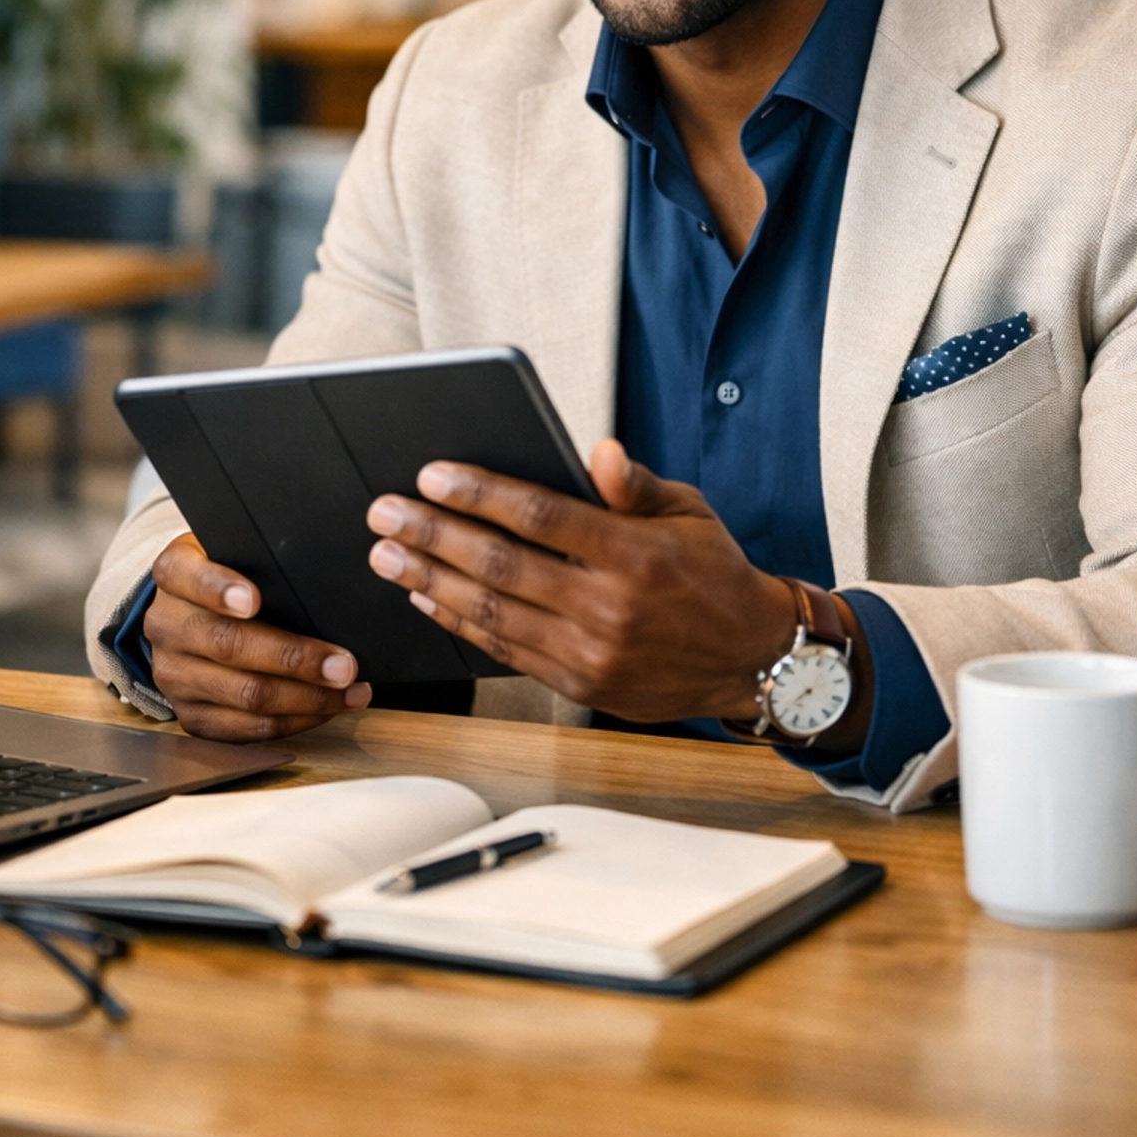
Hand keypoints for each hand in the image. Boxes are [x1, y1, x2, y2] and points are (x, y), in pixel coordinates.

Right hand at [145, 533, 371, 740]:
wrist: (191, 614)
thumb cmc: (232, 576)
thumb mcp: (235, 551)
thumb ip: (264, 558)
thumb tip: (325, 577)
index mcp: (174, 575)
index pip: (188, 577)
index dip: (219, 589)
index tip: (253, 599)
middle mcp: (166, 626)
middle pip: (228, 645)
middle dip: (293, 658)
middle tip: (342, 665)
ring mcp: (174, 676)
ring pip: (244, 694)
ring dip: (306, 698)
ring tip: (349, 690)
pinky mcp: (191, 714)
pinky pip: (245, 728)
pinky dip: (294, 721)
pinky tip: (327, 709)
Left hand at [364, 439, 800, 723]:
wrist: (753, 662)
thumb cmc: (714, 573)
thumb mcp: (690, 513)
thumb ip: (634, 484)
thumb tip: (597, 450)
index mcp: (636, 555)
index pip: (541, 517)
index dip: (480, 493)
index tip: (432, 474)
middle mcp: (610, 607)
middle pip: (502, 565)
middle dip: (433, 535)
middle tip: (383, 512)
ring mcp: (592, 654)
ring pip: (492, 613)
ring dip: (429, 580)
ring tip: (386, 555)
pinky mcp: (580, 686)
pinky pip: (504, 650)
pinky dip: (458, 623)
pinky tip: (426, 597)